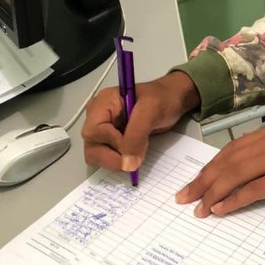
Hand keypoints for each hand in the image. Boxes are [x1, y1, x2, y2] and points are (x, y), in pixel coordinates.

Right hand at [82, 71, 199, 172]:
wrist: (173, 100)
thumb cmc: (163, 99)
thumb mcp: (151, 110)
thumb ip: (136, 135)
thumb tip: (127, 165)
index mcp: (103, 103)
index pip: (93, 131)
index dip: (112, 142)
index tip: (135, 143)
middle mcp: (97, 117)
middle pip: (92, 147)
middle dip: (113, 156)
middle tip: (137, 156)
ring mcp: (102, 131)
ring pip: (96, 156)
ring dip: (117, 160)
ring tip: (138, 150)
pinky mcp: (110, 141)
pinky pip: (106, 158)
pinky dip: (119, 161)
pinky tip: (135, 153)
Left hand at [175, 125, 264, 217]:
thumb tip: (242, 175)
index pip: (230, 151)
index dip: (209, 168)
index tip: (193, 183)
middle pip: (227, 162)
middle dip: (203, 181)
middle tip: (184, 197)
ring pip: (235, 174)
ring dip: (213, 193)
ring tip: (199, 208)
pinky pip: (253, 189)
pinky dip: (234, 200)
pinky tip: (221, 209)